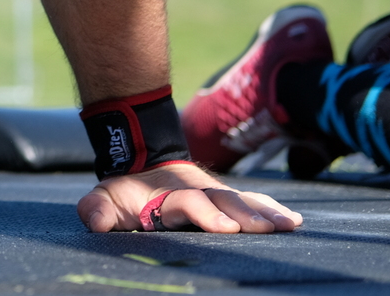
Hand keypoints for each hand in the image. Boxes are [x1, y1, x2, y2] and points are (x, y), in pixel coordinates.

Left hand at [77, 162, 302, 233]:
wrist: (141, 161)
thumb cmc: (125, 191)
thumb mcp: (103, 199)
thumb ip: (97, 210)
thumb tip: (95, 222)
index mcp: (168, 195)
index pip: (188, 203)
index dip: (206, 214)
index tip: (226, 226)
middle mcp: (196, 191)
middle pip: (223, 202)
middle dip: (245, 215)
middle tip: (268, 228)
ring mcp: (213, 192)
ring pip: (242, 201)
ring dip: (266, 212)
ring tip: (289, 224)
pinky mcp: (226, 197)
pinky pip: (252, 201)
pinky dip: (272, 208)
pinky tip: (294, 220)